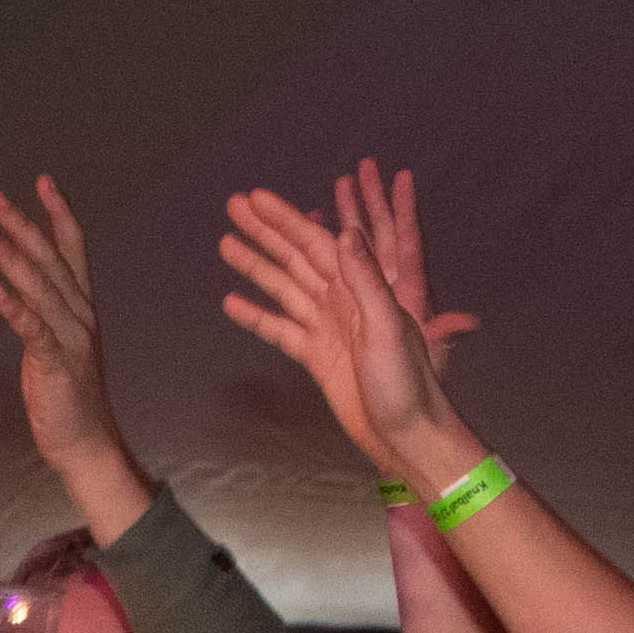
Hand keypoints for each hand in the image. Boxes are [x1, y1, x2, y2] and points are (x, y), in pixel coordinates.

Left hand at [0, 175, 136, 481]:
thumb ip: (44, 310)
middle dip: (22, 224)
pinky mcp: (55, 365)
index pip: (73, 249)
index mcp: (82, 307)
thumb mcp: (57, 341)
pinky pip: (33, 330)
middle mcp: (80, 315)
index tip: (43, 180)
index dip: (59, 213)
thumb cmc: (69, 393)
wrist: (87, 443)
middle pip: (51, 259)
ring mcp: (70, 339)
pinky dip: (13, 308)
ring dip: (8, 256)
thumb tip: (19, 282)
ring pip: (38, 287)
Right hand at [215, 162, 477, 489]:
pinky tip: (231, 302)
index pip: (317, 241)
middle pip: (296, 257)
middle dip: (265, 230)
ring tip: (225, 242)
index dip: (286, 217)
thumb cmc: (408, 383)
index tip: (258, 197)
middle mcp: (343, 300)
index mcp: (363, 287)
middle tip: (233, 204)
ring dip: (255, 264)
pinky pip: (280, 329)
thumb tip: (345, 233)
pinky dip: (256, 316)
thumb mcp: (389, 327)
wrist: (407, 435)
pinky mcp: (317, 356)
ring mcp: (328, 327)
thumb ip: (367, 281)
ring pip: (284, 287)